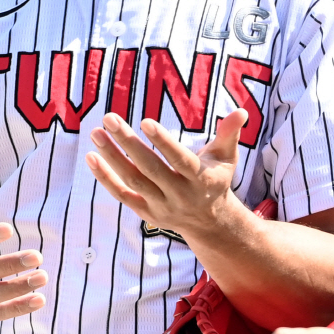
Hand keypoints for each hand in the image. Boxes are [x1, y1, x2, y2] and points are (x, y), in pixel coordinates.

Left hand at [86, 110, 247, 239]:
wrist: (209, 222)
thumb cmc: (215, 179)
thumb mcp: (226, 157)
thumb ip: (229, 134)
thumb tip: (241, 111)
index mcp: (201, 179)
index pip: (179, 160)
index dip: (163, 141)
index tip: (145, 121)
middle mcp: (180, 195)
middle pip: (151, 169)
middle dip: (129, 144)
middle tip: (110, 118)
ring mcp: (161, 206)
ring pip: (133, 182)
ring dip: (112, 158)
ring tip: (97, 133)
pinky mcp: (146, 212)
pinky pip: (122, 195)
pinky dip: (106, 178)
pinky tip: (92, 157)